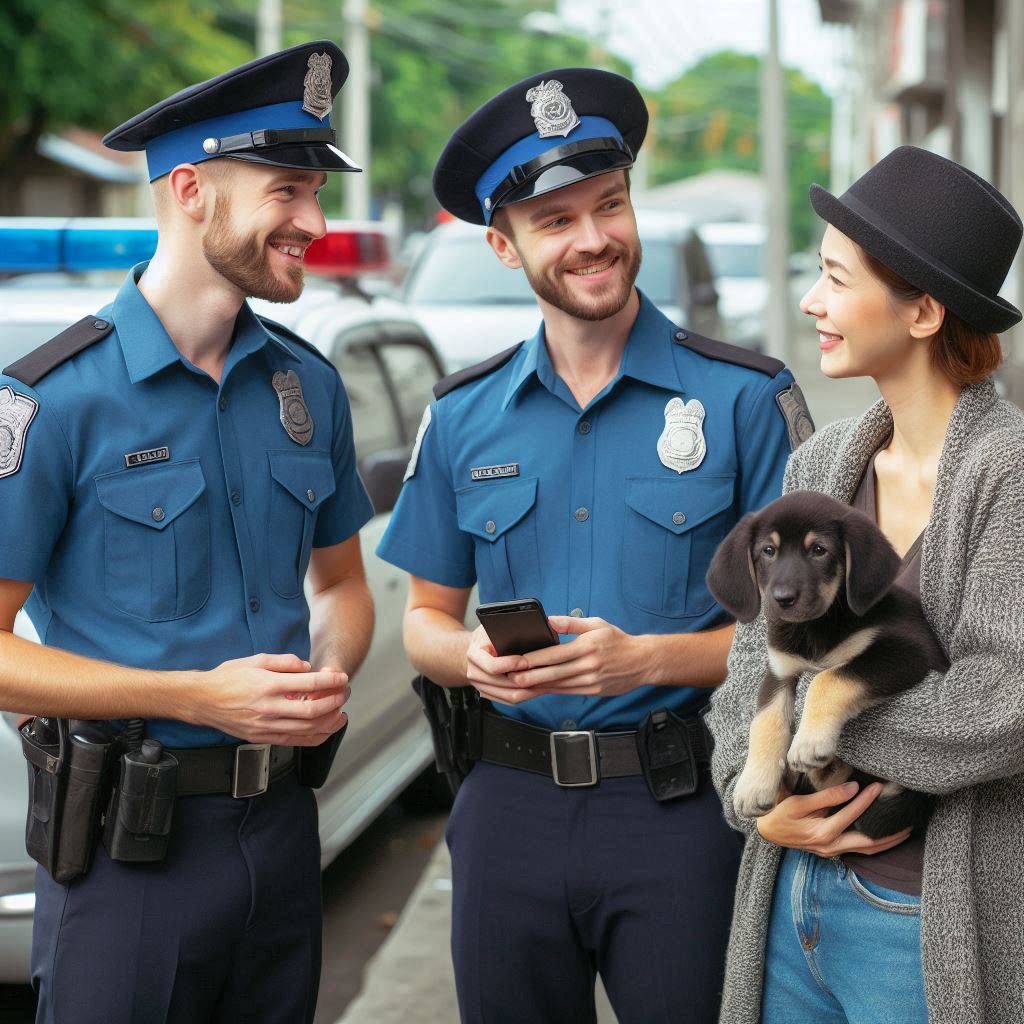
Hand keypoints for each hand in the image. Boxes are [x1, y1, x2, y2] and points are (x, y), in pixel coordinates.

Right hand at [199, 653, 349, 745]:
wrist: (203, 701)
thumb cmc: (228, 678)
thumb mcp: (255, 659)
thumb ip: (284, 662)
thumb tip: (307, 667)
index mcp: (267, 685)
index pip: (308, 683)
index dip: (330, 681)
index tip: (342, 678)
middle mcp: (268, 708)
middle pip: (312, 710)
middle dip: (335, 702)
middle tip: (345, 693)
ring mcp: (265, 726)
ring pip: (306, 729)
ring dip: (329, 721)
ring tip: (342, 712)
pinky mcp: (263, 737)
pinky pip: (295, 740)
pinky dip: (315, 737)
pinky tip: (326, 729)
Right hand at [464, 625, 537, 704]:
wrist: (476, 649)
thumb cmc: (487, 635)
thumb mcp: (492, 626)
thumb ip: (505, 629)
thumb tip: (529, 631)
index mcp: (474, 655)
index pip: (493, 666)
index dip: (511, 664)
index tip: (526, 661)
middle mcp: (475, 674)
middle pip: (504, 685)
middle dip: (525, 679)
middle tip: (542, 673)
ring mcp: (482, 687)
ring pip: (509, 696)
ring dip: (529, 690)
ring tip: (544, 682)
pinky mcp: (490, 695)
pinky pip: (510, 700)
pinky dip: (526, 695)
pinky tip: (538, 688)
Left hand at [504, 616, 640, 697]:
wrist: (644, 661)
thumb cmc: (618, 640)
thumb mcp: (597, 624)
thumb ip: (570, 623)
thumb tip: (548, 621)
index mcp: (588, 646)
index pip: (555, 654)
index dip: (534, 659)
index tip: (516, 660)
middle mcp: (589, 665)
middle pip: (553, 673)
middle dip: (529, 676)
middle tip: (510, 676)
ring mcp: (591, 681)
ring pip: (558, 685)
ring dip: (536, 685)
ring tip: (517, 684)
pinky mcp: (593, 691)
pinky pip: (566, 692)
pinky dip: (550, 690)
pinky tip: (537, 689)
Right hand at [755, 781, 912, 856]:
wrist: (767, 832)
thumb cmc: (779, 813)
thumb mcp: (798, 802)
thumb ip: (826, 796)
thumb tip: (853, 788)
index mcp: (822, 832)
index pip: (852, 814)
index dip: (868, 799)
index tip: (880, 786)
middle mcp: (831, 846)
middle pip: (869, 842)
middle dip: (890, 832)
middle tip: (909, 819)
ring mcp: (832, 851)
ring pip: (867, 849)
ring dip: (888, 842)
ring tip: (906, 831)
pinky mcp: (832, 850)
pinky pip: (859, 849)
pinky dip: (876, 844)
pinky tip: (885, 836)